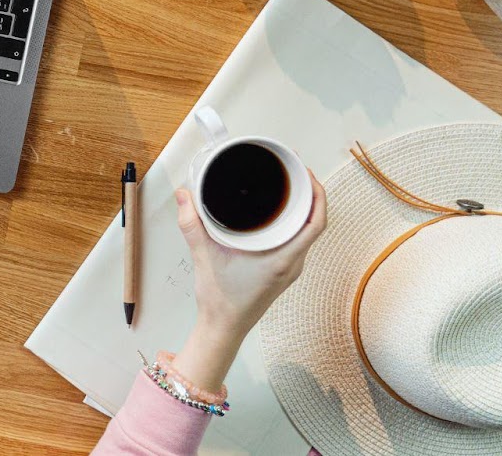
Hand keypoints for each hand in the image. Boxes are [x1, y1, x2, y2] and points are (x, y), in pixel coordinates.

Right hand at [169, 174, 327, 391]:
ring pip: (307, 233)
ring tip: (288, 187)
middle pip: (314, 223)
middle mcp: (293, 264)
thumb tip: (184, 194)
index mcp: (283, 259)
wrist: (223, 329)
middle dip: (310, 195)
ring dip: (303, 209)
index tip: (305, 174)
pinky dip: (294, 223)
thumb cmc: (220, 300)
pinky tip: (277, 214)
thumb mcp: (203, 256)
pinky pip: (297, 241)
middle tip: (293, 172)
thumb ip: (192, 224)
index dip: (317, 195)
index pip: (316, 223)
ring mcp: (290, 269)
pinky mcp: (282, 271)